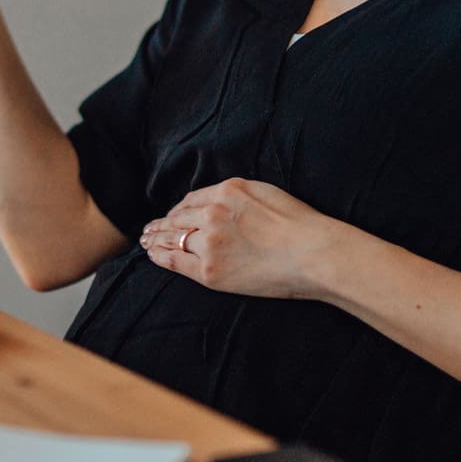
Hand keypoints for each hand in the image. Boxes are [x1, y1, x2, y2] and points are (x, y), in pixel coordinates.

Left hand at [138, 177, 344, 298]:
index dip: (179, 209)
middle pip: (178, 217)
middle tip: (150, 228)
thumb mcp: (265, 192)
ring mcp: (209, 242)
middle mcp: (212, 213)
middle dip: (162, 223)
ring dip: (156, 238)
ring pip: (173, 237)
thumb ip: (237, 195)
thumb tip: (220, 200)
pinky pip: (175, 260)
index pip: (192, 199)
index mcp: (227, 191)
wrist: (313, 254)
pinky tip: (152, 254)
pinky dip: (160, 255)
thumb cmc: (300, 225)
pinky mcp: (210, 270)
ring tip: (147, 241)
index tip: (172, 215)